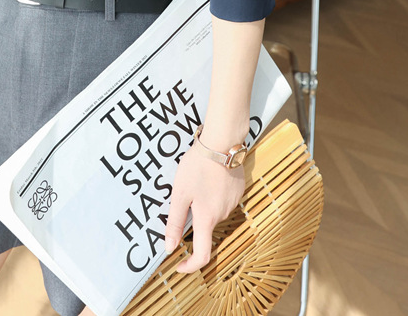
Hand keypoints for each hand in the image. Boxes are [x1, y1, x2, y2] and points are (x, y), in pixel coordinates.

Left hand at [163, 141, 245, 273]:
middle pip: (206, 228)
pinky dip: (214, 196)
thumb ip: (174, 222)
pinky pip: (223, 201)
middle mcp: (223, 215)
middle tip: (184, 197)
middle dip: (193, 219)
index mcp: (207, 218)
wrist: (222, 143)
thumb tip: (169, 247)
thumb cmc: (198, 166)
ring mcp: (233, 203)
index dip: (190, 265)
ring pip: (214, 213)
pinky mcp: (238, 191)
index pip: (202, 255)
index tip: (179, 265)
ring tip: (197, 182)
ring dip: (204, 205)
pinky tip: (209, 179)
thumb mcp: (179, 193)